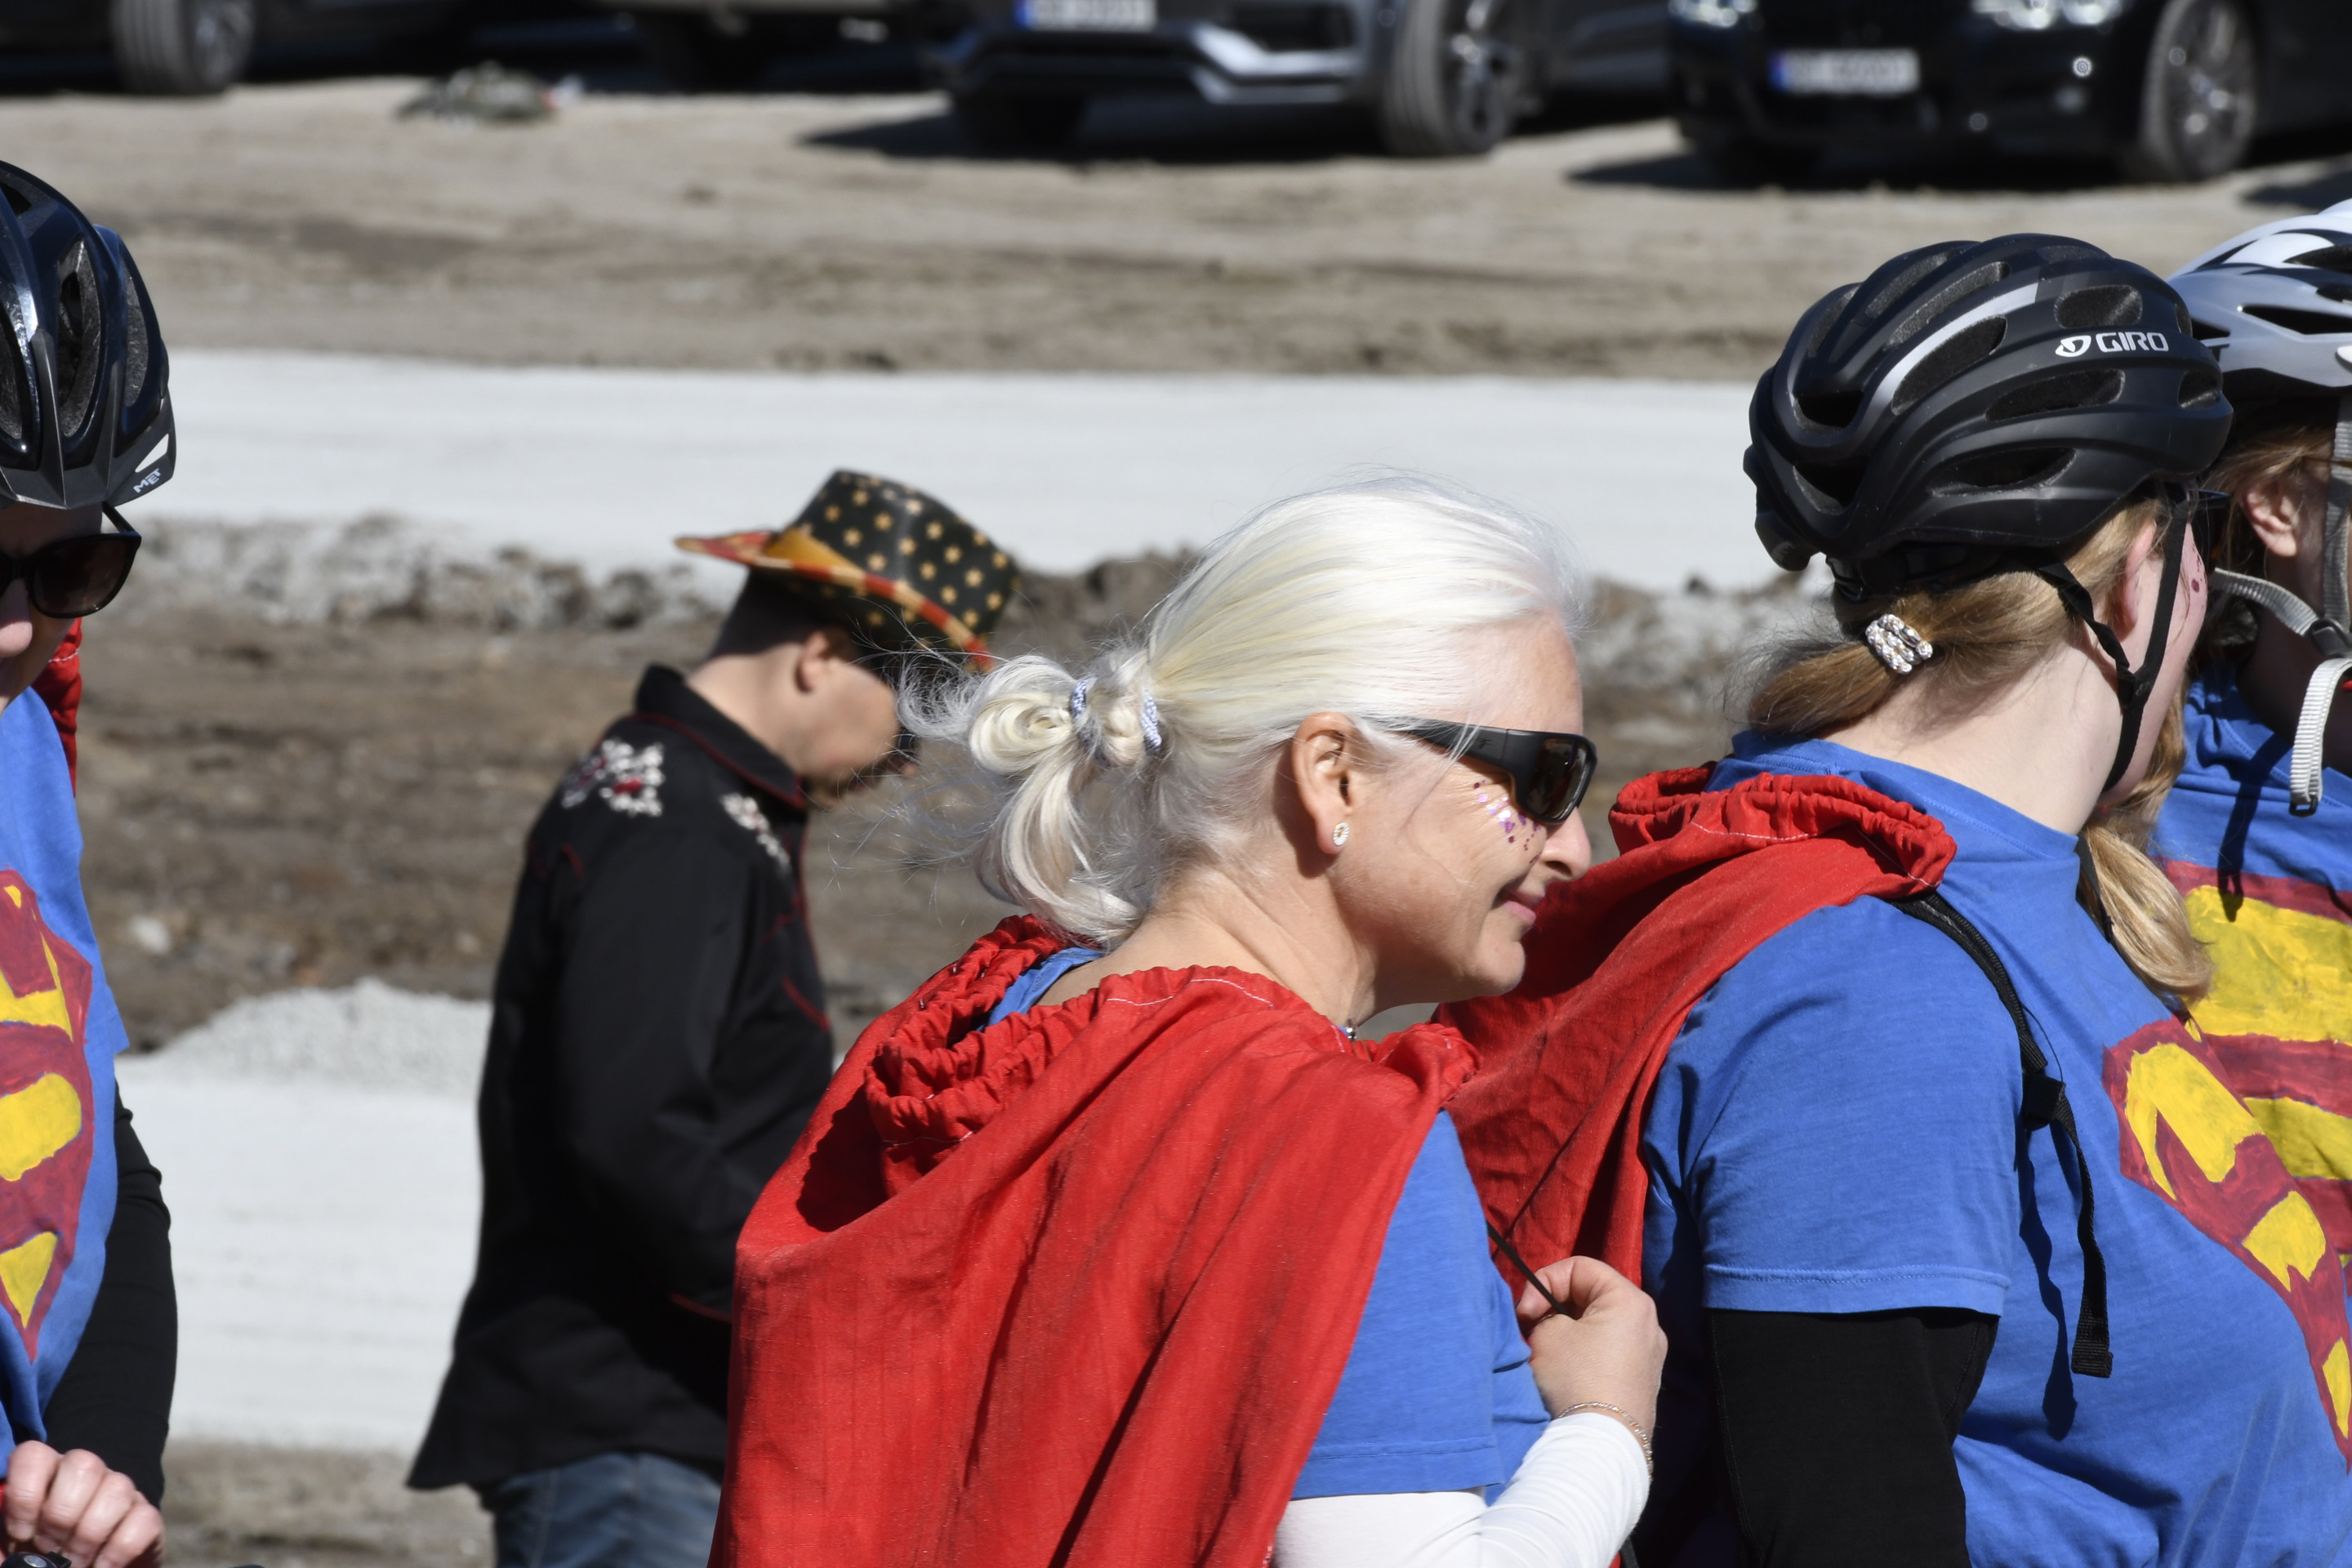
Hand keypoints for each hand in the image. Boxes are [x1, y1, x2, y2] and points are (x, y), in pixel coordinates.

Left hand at [2, 1442, 162, 1567]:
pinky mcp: (147, 1514)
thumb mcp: (16, 1544)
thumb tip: (4, 1553)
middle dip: (61, 1517)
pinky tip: (102, 1566)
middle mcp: (88, 1472)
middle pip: (83, 1464)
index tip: (21, 1535)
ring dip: (89, 1536)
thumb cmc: (42, 1554)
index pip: (33, 1455)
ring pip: (117, 1488)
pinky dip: (118, 1550)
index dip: (25, 1494)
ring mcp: (123, 1490)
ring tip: (75, 1563)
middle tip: (51, 1551)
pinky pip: (143, 1519)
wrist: (86, 1567)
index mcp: (47, 1473)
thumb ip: (3, 1544)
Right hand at [1515, 1256, 1666, 1433]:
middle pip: (1592, 1295)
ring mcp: (1649, 1356)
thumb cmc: (1574, 1378)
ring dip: (1568, 1331)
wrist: (1600, 1445)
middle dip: (1555, 1307)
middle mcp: (1649, 1324)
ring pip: (1599, 1326)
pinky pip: (1609, 1352)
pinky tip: (1566, 1374)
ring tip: (1546, 1352)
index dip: (1544, 1281)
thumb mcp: (1546, 1333)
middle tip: (1531, 1329)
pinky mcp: (1643, 1383)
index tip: (1524, 1313)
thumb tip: (1549, 1320)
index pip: (1579, 1267)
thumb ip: (1545, 1313)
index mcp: (1630, 1301)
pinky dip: (1584, 1353)